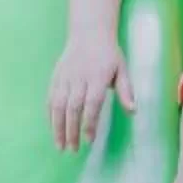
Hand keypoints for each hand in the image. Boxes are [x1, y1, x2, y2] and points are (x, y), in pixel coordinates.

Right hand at [47, 32, 134, 150]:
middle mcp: (78, 77)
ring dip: (58, 127)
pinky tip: (54, 129)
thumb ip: (126, 90)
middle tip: (73, 149)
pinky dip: (50, 116)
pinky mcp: (55, 77)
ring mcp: (64, 77)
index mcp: (97, 76)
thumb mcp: (122, 69)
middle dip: (72, 130)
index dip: (89, 122)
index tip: (89, 140)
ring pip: (58, 105)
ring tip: (60, 146)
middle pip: (72, 107)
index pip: (91, 103)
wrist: (88, 33)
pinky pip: (50, 99)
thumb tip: (133, 111)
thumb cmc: (108, 55)